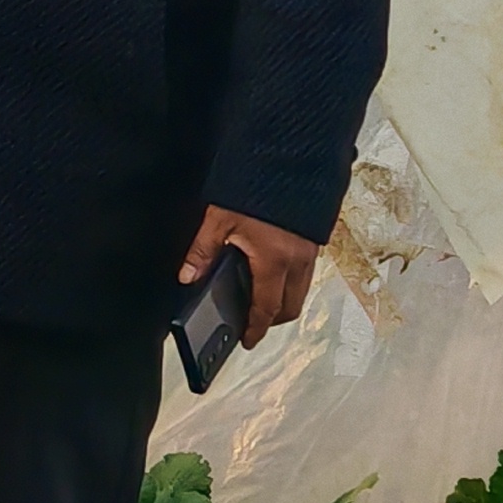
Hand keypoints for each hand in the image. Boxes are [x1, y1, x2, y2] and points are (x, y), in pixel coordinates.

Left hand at [184, 204, 320, 348]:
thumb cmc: (255, 190)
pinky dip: (291, 282)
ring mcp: (310, 252)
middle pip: (290, 306)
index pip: (265, 308)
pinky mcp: (314, 241)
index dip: (256, 328)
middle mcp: (298, 262)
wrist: (288, 161)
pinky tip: (272, 272)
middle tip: (252, 321)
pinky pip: (306, 273)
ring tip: (260, 299)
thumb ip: (203, 251)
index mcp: (274, 262)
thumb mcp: (219, 220)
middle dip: (272, 319)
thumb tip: (188, 277)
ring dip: (283, 301)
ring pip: (301, 290)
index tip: (248, 340)